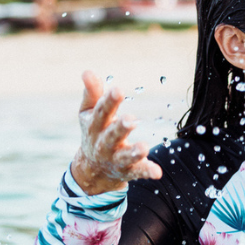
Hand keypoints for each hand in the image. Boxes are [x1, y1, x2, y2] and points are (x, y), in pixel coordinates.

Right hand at [70, 71, 162, 194]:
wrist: (92, 168)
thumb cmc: (94, 131)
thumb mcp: (89, 113)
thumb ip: (92, 94)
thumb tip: (87, 71)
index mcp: (94, 126)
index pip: (101, 112)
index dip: (108, 101)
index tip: (118, 90)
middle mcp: (104, 144)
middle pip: (111, 136)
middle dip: (120, 128)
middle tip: (130, 119)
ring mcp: (116, 159)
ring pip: (125, 156)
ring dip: (134, 153)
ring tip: (144, 147)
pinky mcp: (128, 170)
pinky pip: (138, 172)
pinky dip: (147, 172)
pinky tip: (157, 172)